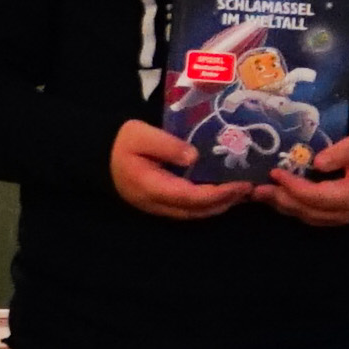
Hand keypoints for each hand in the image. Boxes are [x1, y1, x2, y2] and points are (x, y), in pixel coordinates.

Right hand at [106, 118, 251, 218]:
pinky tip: (222, 192)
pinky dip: (207, 203)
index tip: (242, 185)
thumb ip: (167, 145)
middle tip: (250, 190)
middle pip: (196, 211)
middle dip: (225, 203)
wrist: (98, 154)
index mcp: (152, 187)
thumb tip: (195, 157)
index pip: (192, 197)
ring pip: (193, 213)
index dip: (220, 194)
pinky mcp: (159, 202)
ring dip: (219, 205)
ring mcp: (157, 205)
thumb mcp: (142, 135)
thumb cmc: (122, 142)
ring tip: (242, 193)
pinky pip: (187, 208)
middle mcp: (156, 203)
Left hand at [258, 127, 348, 226]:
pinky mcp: (333, 218)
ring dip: (281, 205)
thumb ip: (344, 150)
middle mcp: (346, 213)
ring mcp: (340, 218)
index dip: (294, 186)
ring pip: (305, 216)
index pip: (317, 196)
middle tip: (257, 188)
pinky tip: (276, 197)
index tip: (275, 172)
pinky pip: (308, 216)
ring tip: (260, 194)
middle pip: (307, 210)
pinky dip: (290, 207)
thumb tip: (317, 162)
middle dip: (280, 199)